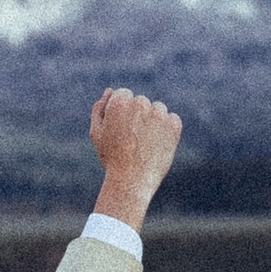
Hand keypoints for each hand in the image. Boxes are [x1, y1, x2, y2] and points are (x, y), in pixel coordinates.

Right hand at [89, 85, 182, 230]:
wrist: (131, 180)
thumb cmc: (111, 158)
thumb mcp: (97, 133)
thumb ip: (100, 109)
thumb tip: (110, 91)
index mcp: (119, 101)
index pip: (124, 94)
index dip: (122, 113)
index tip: (121, 130)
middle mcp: (140, 103)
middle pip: (141, 102)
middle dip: (137, 116)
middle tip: (132, 140)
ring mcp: (158, 113)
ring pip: (158, 109)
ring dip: (153, 121)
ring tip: (145, 144)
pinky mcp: (173, 124)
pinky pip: (172, 120)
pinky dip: (167, 130)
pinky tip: (157, 144)